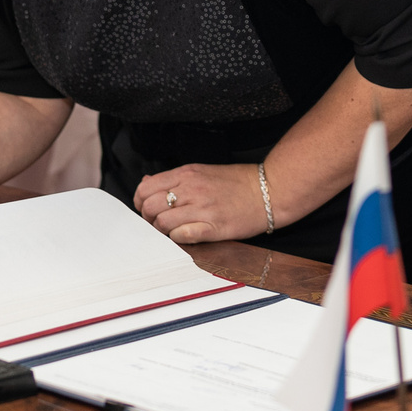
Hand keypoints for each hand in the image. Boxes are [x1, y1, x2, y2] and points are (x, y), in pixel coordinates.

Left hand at [134, 162, 266, 243]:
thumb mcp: (202, 171)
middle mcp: (191, 189)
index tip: (147, 209)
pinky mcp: (213, 227)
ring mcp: (202, 208)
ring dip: (163, 231)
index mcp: (187, 174)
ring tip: (174, 230)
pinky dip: (177, 239)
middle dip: (148, 219)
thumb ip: (173, 178)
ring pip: (162, 223)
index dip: (141, 203)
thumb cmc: (239, 182)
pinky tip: (186, 235)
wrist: (270, 190)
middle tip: (159, 223)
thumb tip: (147, 183)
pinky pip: (181, 236)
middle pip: (149, 207)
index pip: (145, 188)